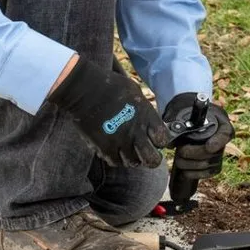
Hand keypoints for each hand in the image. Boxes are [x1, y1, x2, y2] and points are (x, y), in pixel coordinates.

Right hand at [47, 56, 168, 167]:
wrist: (86, 89)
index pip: (163, 139)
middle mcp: (136, 132)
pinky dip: (117, 158)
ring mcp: (121, 141)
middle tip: (145, 152)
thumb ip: (145, 110)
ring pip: (133, 163)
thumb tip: (151, 120)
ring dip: (132, 158)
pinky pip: (116, 162)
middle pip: (152, 160)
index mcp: (147, 116)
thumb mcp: (136, 93)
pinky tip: (114, 149)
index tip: (155, 139)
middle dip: (151, 159)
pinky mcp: (105, 147)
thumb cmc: (111, 86)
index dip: (160, 141)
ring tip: (128, 150)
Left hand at [162, 93, 234, 179]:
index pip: (225, 133)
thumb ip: (177, 123)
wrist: (187, 117)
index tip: (208, 147)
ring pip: (210, 165)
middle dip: (195, 154)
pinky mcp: (214, 164)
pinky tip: (185, 170)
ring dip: (192, 164)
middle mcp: (222, 138)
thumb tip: (170, 143)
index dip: (218, 142)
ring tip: (179, 159)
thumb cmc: (186, 112)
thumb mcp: (182, 112)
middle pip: (215, 152)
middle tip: (180, 151)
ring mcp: (220, 152)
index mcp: (220, 122)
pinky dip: (195, 174)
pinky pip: (208, 173)